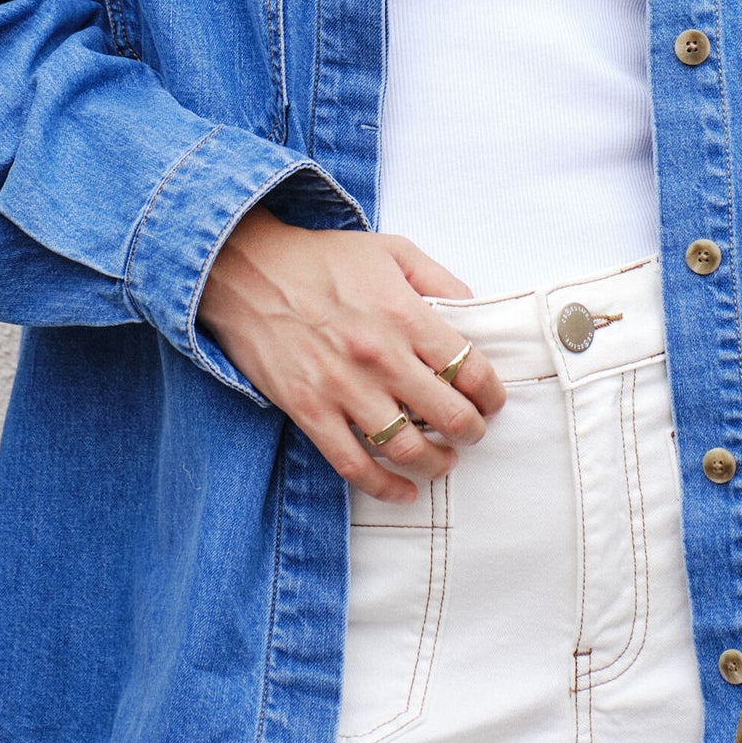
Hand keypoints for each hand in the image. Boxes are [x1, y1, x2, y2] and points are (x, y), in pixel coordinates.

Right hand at [197, 207, 505, 504]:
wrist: (250, 271)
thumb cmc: (324, 260)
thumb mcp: (393, 251)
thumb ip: (441, 281)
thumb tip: (474, 314)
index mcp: (405, 315)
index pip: (470, 369)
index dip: (491, 394)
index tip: (491, 401)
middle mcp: (380, 356)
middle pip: (448, 416)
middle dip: (471, 432)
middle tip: (472, 432)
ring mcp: (343, 388)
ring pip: (407, 449)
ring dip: (437, 463)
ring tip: (444, 459)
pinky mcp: (310, 412)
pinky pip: (354, 465)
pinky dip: (385, 487)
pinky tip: (404, 492)